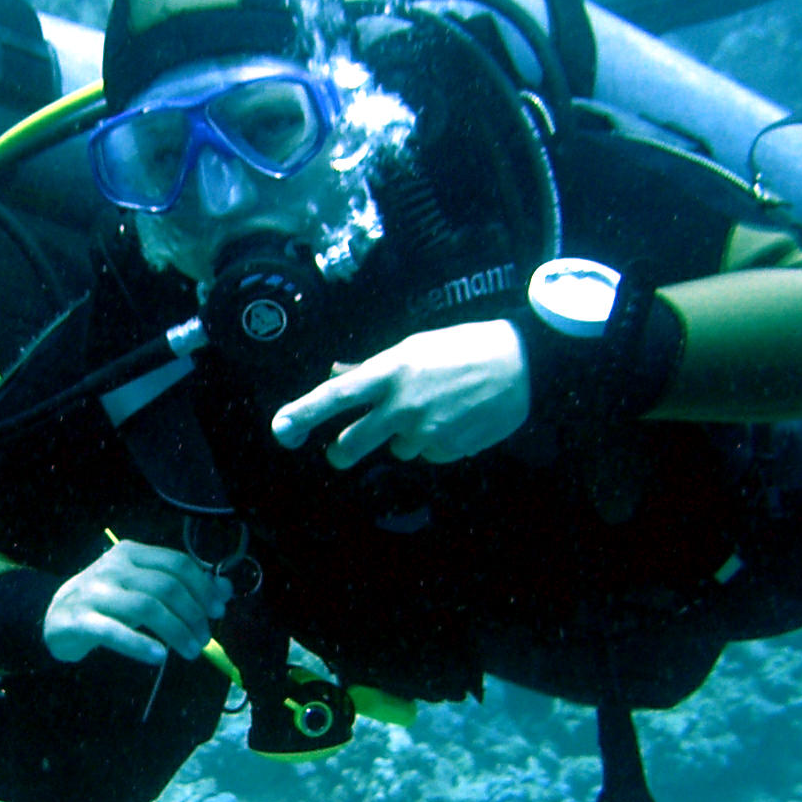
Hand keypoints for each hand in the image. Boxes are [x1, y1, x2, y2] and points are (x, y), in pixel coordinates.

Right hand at [42, 540, 230, 666]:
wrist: (55, 614)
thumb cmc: (108, 600)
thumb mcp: (143, 587)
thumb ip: (183, 586)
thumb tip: (225, 591)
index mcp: (131, 553)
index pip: (176, 563)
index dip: (203, 587)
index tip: (217, 611)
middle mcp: (112, 568)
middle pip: (165, 586)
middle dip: (193, 614)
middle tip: (204, 638)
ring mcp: (95, 593)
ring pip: (146, 607)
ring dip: (176, 631)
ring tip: (191, 651)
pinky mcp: (81, 620)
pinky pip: (115, 632)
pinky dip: (140, 644)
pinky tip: (159, 657)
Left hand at [269, 318, 530, 467]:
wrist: (521, 363)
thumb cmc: (463, 347)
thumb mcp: (414, 347)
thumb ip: (372, 367)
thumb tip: (337, 375)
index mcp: (390, 371)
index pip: (336, 396)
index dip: (304, 413)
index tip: (280, 429)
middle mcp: (403, 404)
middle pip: (352, 444)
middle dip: (341, 453)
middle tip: (340, 452)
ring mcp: (426, 431)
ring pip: (396, 450)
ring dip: (404, 438)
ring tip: (435, 410)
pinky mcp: (449, 449)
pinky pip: (428, 454)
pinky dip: (435, 443)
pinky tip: (456, 419)